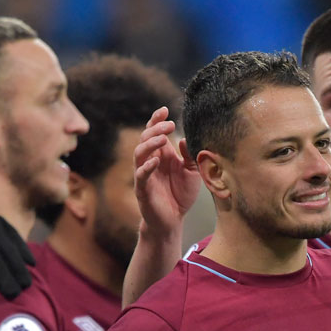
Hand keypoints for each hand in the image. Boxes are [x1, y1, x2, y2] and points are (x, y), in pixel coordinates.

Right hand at [133, 107, 200, 238]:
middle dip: (155, 129)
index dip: (157, 120)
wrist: (173, 220)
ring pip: (139, 154)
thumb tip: (184, 139)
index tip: (166, 110)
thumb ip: (189, 156)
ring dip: (150, 144)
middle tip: (170, 125)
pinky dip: (147, 167)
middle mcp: (150, 161)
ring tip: (164, 139)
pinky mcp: (142, 189)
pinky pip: (141, 175)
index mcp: (161, 154)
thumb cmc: (181, 194)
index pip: (154, 132)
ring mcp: (144, 174)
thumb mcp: (192, 172)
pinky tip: (157, 161)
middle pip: (145, 138)